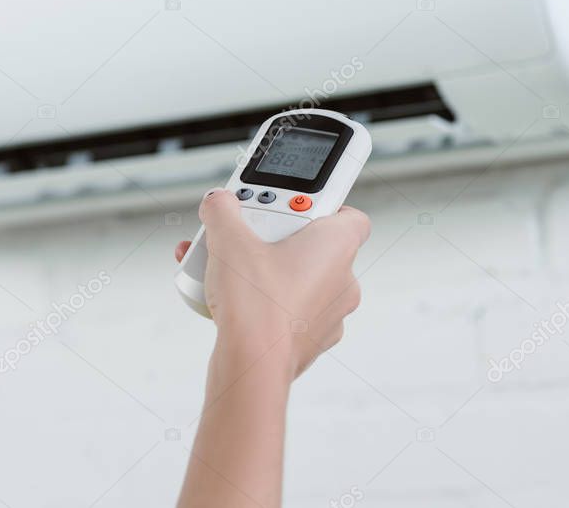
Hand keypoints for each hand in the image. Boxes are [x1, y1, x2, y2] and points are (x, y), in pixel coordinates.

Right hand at [174, 189, 369, 380]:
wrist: (252, 365)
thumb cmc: (257, 304)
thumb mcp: (229, 240)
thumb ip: (223, 211)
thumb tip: (219, 202)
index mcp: (338, 246)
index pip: (349, 215)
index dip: (322, 206)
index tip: (291, 204)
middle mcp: (343, 281)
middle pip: (313, 245)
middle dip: (277, 237)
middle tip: (248, 234)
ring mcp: (330, 315)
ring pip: (298, 280)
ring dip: (266, 270)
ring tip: (227, 268)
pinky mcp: (309, 341)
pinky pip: (288, 310)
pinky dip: (264, 302)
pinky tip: (231, 300)